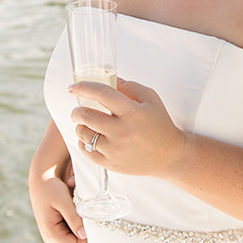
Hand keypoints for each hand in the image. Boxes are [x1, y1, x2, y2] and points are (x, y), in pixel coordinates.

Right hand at [29, 156, 85, 242]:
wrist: (40, 178)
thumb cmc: (50, 187)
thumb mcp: (63, 201)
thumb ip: (73, 218)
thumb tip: (84, 235)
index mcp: (51, 234)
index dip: (87, 237)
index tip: (91, 221)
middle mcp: (51, 238)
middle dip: (84, 230)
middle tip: (85, 212)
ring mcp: (53, 234)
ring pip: (76, 237)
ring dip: (81, 224)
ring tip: (77, 208)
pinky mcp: (56, 229)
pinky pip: (73, 231)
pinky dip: (77, 221)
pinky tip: (73, 209)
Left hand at [69, 78, 188, 179]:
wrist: (169, 155)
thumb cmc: (160, 124)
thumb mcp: (151, 99)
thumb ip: (129, 86)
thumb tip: (108, 79)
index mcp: (132, 112)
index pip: (102, 94)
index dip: (84, 87)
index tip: (73, 86)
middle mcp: (122, 131)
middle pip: (86, 116)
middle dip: (77, 110)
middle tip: (78, 109)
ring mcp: (115, 150)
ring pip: (83, 134)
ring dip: (80, 125)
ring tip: (86, 124)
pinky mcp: (111, 164)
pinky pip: (86, 150)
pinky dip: (83, 142)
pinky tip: (91, 138)